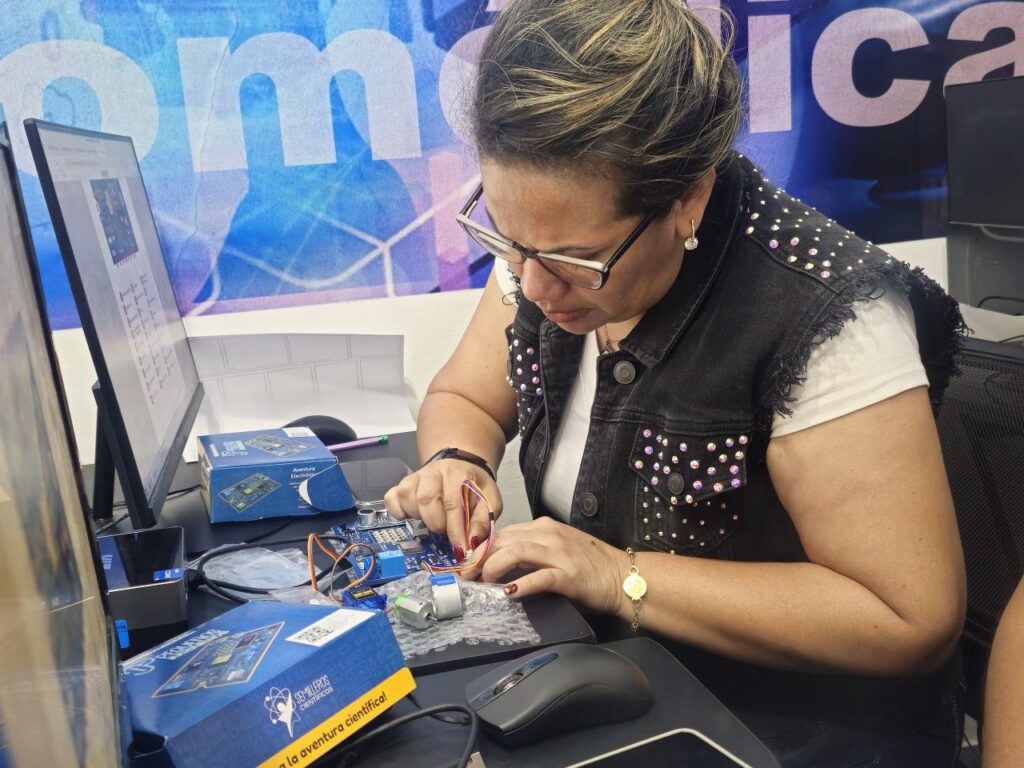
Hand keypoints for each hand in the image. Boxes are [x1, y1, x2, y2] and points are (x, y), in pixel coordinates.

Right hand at [383, 459, 501, 560]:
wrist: (461, 467)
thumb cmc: (474, 487)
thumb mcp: (489, 501)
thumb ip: (483, 521)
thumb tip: (472, 543)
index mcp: (458, 474)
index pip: (453, 504)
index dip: (456, 531)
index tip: (460, 551)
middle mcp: (433, 472)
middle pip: (425, 499)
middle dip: (436, 523)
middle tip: (445, 531)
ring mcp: (414, 478)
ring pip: (407, 498)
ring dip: (419, 517)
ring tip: (432, 521)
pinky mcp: (401, 485)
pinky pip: (392, 500)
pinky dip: (399, 513)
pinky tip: (413, 517)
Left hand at [480, 517, 627, 614]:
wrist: (621, 576)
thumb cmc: (588, 566)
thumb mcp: (555, 549)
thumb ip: (529, 550)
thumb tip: (496, 562)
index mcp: (543, 527)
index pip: (502, 533)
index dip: (481, 549)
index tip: (468, 564)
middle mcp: (549, 535)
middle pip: (503, 540)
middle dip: (480, 559)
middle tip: (469, 577)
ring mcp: (560, 554)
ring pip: (515, 552)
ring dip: (494, 568)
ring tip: (485, 583)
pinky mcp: (569, 575)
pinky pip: (539, 577)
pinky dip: (520, 585)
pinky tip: (509, 593)